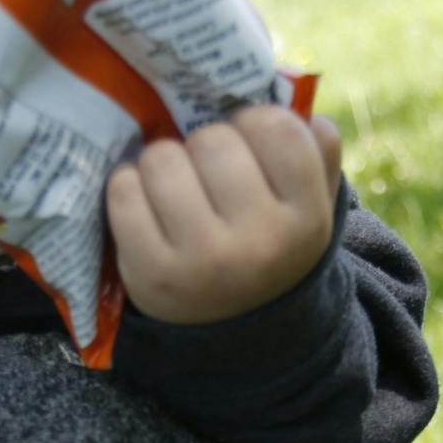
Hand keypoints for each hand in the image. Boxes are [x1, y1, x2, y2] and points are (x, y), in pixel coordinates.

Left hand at [107, 106, 342, 325]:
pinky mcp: (151, 273)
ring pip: (163, 159)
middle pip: (213, 140)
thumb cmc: (269, 245)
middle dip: (205, 144)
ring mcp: (203, 261)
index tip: (247, 142)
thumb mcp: (310, 209)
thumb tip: (305, 111)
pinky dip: (128, 187)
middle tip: (207, 170)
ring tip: (175, 186)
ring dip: (163, 162)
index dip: (255, 122)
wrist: (236, 330)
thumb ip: (318, 156)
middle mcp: (260, 244)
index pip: (278, 129)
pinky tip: (145, 204)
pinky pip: (123, 190)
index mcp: (306, 220)